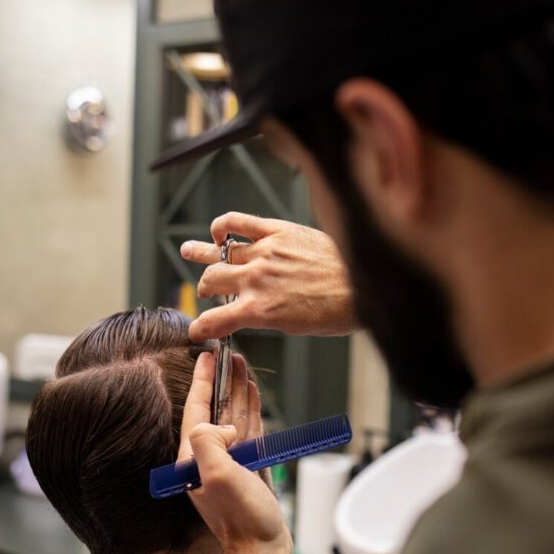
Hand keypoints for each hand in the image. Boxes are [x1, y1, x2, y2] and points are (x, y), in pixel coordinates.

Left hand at [179, 351, 292, 553]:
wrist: (261, 551)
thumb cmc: (240, 520)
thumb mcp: (216, 476)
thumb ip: (207, 442)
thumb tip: (220, 425)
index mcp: (193, 458)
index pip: (195, 409)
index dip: (201, 381)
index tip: (205, 356)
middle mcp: (208, 458)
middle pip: (214, 409)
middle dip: (221, 381)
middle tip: (229, 355)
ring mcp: (229, 464)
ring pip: (233, 417)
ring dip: (237, 391)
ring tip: (243, 367)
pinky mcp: (248, 470)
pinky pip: (248, 432)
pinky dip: (250, 411)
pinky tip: (252, 397)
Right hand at [181, 212, 356, 341]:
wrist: (363, 285)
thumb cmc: (337, 310)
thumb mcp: (295, 327)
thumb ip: (267, 315)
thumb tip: (255, 310)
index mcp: (259, 311)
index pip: (214, 321)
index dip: (200, 328)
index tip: (196, 330)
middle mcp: (255, 280)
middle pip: (211, 281)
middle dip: (205, 288)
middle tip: (206, 290)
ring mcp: (264, 253)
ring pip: (219, 253)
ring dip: (201, 254)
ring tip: (189, 251)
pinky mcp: (277, 231)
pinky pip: (239, 222)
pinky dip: (223, 225)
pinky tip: (219, 230)